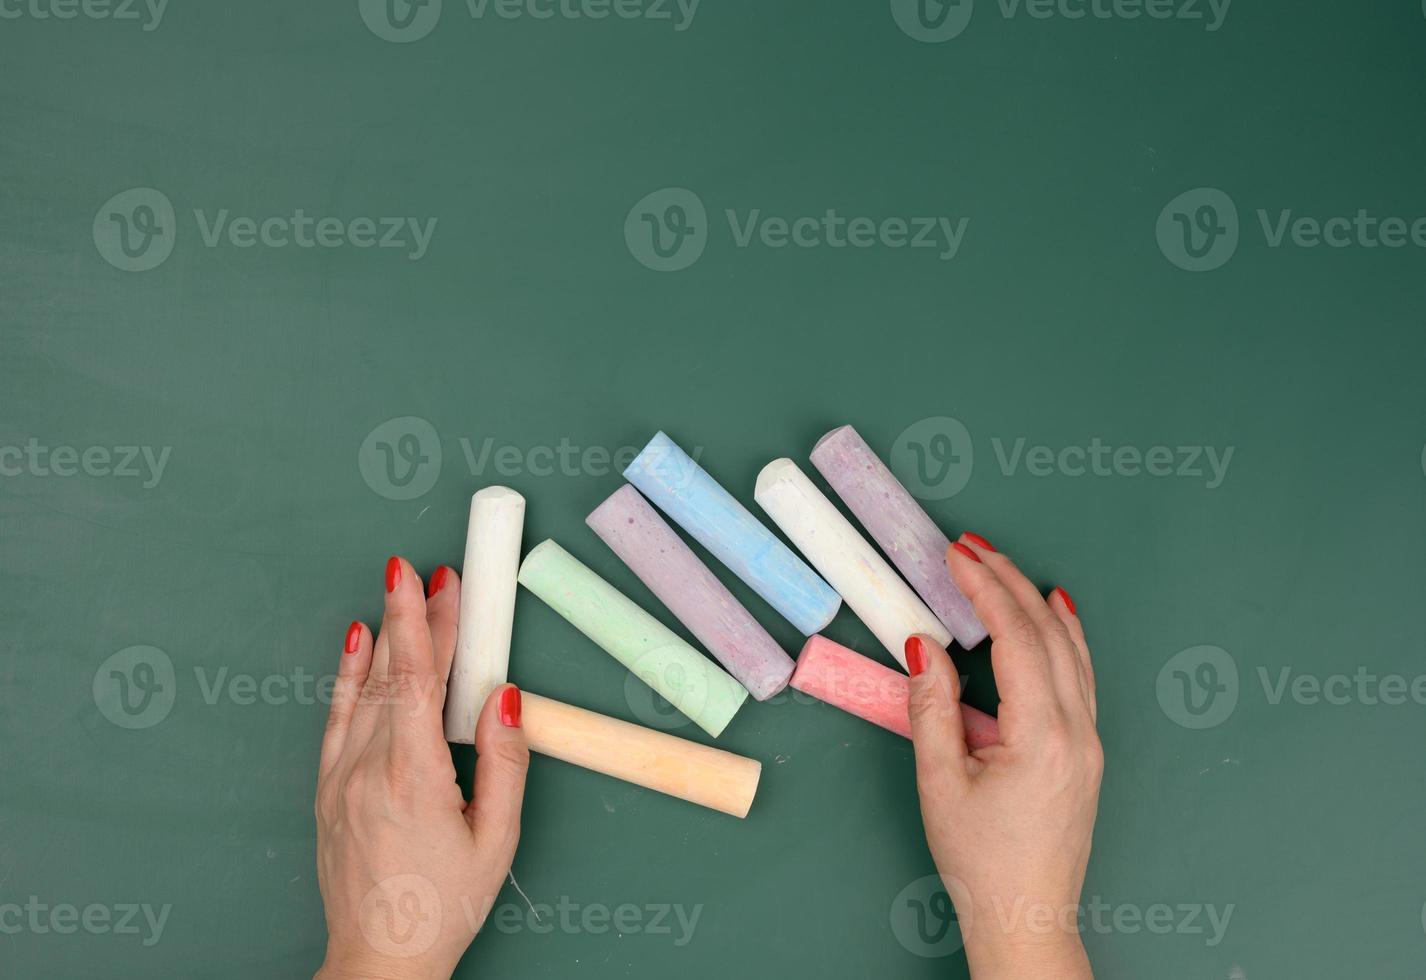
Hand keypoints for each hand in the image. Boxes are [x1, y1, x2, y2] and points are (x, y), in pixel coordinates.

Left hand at [314, 557, 528, 979]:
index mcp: (413, 777)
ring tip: (399, 591)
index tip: (435, 579)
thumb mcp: (497, 838)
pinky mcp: (329, 789)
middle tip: (432, 572)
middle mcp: (368, 769)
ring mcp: (341, 777)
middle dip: (414, 616)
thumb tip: (505, 698)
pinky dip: (348, 674)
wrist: (381, 958)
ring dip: (384, 636)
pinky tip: (357, 644)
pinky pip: (336, 716)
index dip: (427, 621)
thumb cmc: (443, 905)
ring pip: (362, 689)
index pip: (418, 677)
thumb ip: (504, 761)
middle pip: (393, 673)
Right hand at [907, 534, 1100, 978]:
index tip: (957, 554)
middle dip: (1009, 581)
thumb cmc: (980, 860)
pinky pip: (1080, 674)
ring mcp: (1090, 740)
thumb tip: (924, 645)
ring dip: (1036, 602)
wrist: (1027, 916)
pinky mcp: (1087, 750)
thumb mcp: (940, 783)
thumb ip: (931, 707)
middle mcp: (1077, 730)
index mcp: (1041, 736)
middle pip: (1048, 633)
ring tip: (1005, 566)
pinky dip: (1063, 635)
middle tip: (972, 545)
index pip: (1016, 638)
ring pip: (1071, 650)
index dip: (985, 589)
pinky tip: (1054, 615)